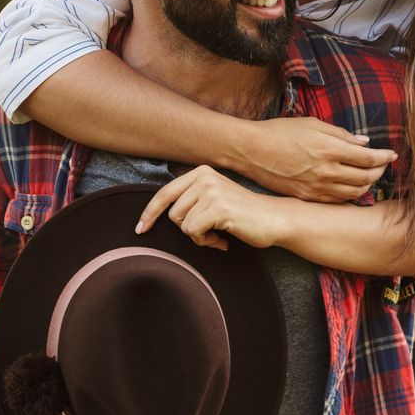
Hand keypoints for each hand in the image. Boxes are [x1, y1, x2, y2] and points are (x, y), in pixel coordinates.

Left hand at [136, 166, 285, 250]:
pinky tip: (222, 239)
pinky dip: (206, 242)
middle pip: (172, 213)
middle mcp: (205, 177)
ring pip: (182, 224)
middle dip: (187, 229)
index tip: (140, 229)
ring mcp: (212, 191)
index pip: (165, 193)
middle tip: (209, 232)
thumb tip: (157, 214)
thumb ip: (191, 200)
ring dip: (198, 236)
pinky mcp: (219, 208)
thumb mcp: (213, 198)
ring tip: (217, 234)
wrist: (273, 219)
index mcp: (201, 172)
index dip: (149, 213)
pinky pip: (194, 232)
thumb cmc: (242, 215)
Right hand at [233, 117, 395, 202]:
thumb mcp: (313, 124)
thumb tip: (364, 143)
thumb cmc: (281, 132)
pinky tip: (352, 186)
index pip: (368, 158)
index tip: (391, 154)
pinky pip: (337, 200)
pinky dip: (350, 194)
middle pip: (366, 178)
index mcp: (330, 150)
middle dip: (379, 171)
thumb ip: (341, 134)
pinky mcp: (308, 197)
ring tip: (371, 176)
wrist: (252, 151)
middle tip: (383, 164)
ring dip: (367, 185)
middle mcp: (326, 172)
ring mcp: (317, 188)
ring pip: (354, 192)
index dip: (384, 157)